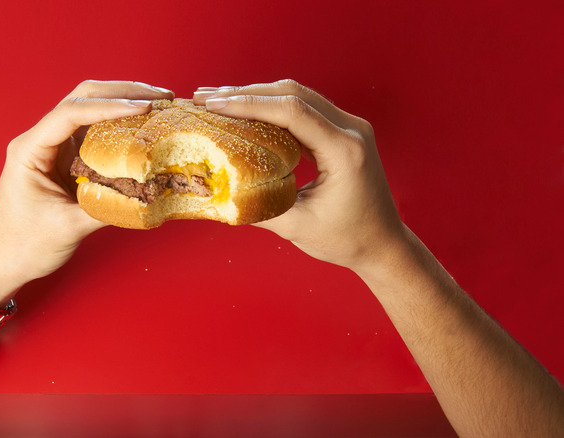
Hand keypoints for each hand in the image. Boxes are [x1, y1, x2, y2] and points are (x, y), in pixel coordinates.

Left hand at [0, 80, 174, 305]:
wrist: (4, 262)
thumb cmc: (23, 245)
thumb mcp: (68, 227)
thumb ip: (107, 207)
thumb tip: (148, 194)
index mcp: (30, 150)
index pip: (71, 113)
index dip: (109, 106)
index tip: (144, 108)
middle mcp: (41, 141)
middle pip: (82, 99)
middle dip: (122, 92)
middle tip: (160, 95)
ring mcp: (55, 148)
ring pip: (91, 110)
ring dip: (124, 103)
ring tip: (160, 103)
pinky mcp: (67, 159)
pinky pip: (96, 133)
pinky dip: (121, 126)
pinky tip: (145, 127)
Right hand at [194, 79, 403, 272]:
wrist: (383, 244)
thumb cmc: (347, 239)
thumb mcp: (298, 227)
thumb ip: (258, 206)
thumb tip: (218, 192)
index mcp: (344, 151)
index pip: (291, 111)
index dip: (248, 103)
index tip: (213, 105)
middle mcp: (351, 130)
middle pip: (292, 94)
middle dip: (245, 93)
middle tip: (205, 97)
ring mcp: (350, 127)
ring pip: (297, 96)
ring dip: (257, 96)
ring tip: (217, 101)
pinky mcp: (343, 132)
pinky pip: (304, 110)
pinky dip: (272, 108)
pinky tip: (245, 113)